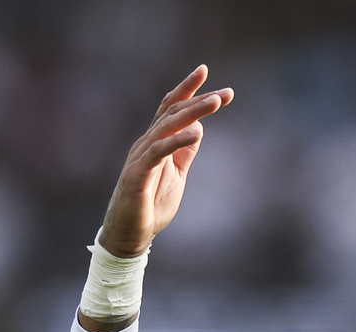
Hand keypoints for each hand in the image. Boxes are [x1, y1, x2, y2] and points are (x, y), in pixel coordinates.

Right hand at [99, 65, 233, 257]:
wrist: (130, 234)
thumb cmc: (150, 204)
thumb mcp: (176, 174)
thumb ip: (184, 152)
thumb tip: (198, 129)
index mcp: (156, 142)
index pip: (172, 109)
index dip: (189, 90)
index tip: (207, 73)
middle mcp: (147, 143)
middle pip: (172, 112)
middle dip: (199, 99)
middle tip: (226, 93)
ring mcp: (141, 157)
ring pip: (167, 126)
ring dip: (193, 112)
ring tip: (216, 103)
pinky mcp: (138, 174)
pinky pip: (158, 152)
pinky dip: (177, 141)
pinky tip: (196, 133)